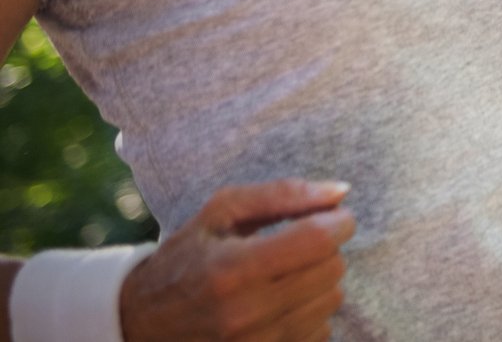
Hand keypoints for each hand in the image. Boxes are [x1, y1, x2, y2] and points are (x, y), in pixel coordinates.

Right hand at [118, 179, 353, 340]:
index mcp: (232, 270)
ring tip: (287, 275)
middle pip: (331, 270)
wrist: (140, 323)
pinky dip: (312, 313)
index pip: (318, 241)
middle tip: (300, 245)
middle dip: (326, 249)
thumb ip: (283, 194)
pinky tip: (283, 304)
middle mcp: (245, 314)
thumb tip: (342, 192)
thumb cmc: (186, 257)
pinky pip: (322, 332)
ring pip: (332, 300)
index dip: (339, 222)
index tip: (334, 217)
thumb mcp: (221, 212)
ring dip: (321, 282)